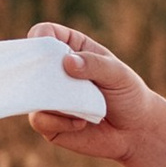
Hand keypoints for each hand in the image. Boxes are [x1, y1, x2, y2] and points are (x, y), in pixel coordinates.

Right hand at [27, 22, 165, 166]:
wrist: (135, 132)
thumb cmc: (128, 95)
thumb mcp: (118, 74)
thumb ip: (94, 65)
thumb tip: (67, 62)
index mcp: (71, 49)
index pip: (47, 34)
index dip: (39, 36)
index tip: (39, 43)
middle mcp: (56, 72)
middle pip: (30, 63)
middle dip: (34, 70)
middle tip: (52, 80)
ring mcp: (49, 97)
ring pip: (32, 94)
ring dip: (55, 101)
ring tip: (83, 107)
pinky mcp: (48, 123)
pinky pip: (39, 120)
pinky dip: (59, 122)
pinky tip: (81, 123)